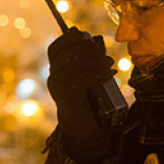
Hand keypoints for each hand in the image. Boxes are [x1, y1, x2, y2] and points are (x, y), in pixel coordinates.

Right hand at [47, 27, 116, 163]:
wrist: (84, 127)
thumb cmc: (89, 99)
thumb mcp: (88, 76)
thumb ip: (89, 59)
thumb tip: (96, 39)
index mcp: (56, 70)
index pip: (56, 48)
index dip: (69, 39)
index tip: (84, 36)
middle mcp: (53, 76)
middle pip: (68, 53)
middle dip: (88, 50)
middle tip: (105, 55)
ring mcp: (58, 86)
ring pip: (76, 65)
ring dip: (96, 62)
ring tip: (110, 64)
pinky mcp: (66, 96)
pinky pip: (82, 79)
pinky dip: (98, 74)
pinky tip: (110, 73)